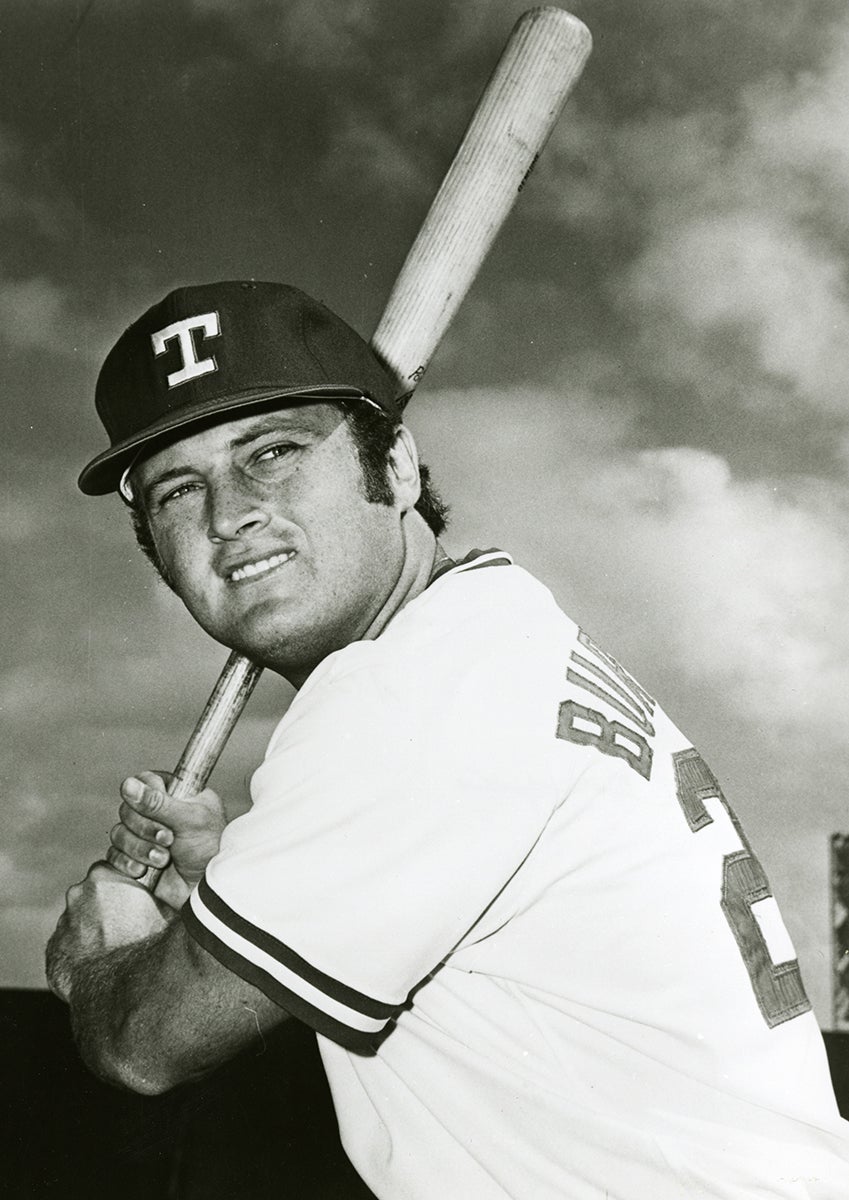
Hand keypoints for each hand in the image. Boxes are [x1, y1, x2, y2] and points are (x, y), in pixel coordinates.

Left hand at [46, 861, 168, 1002]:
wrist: (117, 988)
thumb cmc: (148, 945)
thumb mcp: (169, 912)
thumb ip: (167, 896)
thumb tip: (190, 890)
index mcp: (106, 875)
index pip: (115, 872)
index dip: (128, 888)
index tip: (139, 903)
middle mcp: (79, 892)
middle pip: (95, 894)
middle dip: (109, 908)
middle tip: (131, 929)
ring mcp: (63, 921)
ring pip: (81, 921)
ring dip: (95, 932)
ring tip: (117, 952)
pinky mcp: (54, 949)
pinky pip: (70, 947)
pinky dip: (82, 953)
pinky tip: (101, 966)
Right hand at [108, 771, 226, 891]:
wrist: (206, 889)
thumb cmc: (209, 850)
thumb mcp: (190, 820)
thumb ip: (158, 804)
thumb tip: (128, 785)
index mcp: (175, 794)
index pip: (144, 781)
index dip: (147, 797)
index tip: (160, 811)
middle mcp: (156, 812)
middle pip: (127, 809)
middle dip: (145, 829)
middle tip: (168, 840)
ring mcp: (144, 836)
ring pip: (119, 833)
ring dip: (139, 848)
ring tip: (163, 860)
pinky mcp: (134, 858)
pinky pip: (114, 855)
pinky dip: (127, 863)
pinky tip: (144, 871)